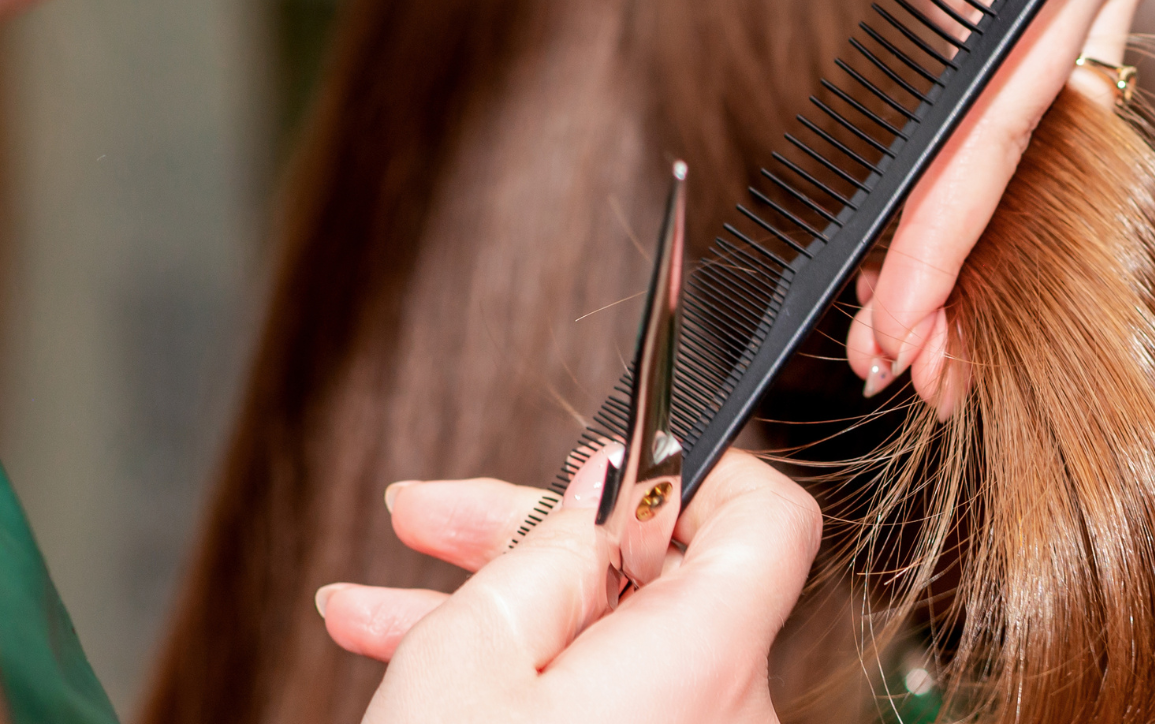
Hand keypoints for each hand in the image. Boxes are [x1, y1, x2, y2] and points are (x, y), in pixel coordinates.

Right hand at [317, 449, 820, 723]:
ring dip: (502, 606)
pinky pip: (609, 698)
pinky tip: (408, 650)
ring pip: (615, 641)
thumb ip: (542, 553)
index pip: (769, 520)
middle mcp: (726, 710)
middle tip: (430, 515)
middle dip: (538, 535)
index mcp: (704, 658)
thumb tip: (597, 490)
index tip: (598, 465)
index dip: (690, 470)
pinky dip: (528, 672)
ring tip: (374, 600)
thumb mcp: (468, 660)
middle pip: (661, 573)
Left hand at [359, 0, 1154, 409]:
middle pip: (1034, 147)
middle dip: (962, 266)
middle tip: (896, 365)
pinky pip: (999, 128)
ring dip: (962, 254)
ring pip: (1023, 154)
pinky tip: (913, 267)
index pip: (1019, 102)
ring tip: (904, 349)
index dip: (957, 221)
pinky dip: (955, 203)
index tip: (898, 311)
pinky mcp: (1022, 13)